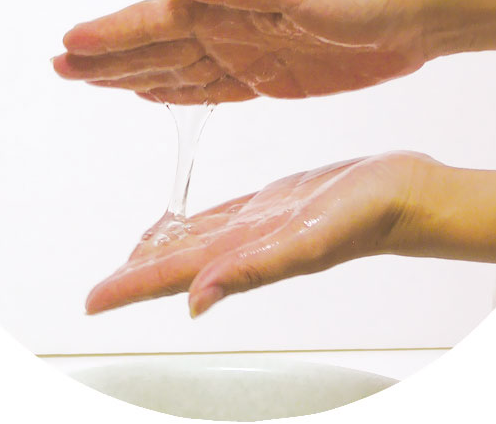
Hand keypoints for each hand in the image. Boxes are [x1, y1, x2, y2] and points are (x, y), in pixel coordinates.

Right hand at [52, 0, 429, 102]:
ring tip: (94, 82)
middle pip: (155, 47)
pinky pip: (210, 90)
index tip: (69, 46)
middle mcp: (228, 26)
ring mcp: (244, 55)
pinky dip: (178, 94)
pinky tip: (153, 95)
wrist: (409, 20)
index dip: (113, 34)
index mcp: (229, 0)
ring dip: (133, 76)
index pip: (157, 20)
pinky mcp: (266, 81)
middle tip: (63, 68)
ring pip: (176, 71)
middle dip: (108, 58)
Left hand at [85, 152, 426, 316]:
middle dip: (138, 275)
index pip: (174, 275)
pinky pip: (221, 217)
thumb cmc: (367, 214)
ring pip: (197, 242)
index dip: (132, 287)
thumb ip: (254, 269)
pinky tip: (184, 224)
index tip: (94, 300)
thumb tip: (195, 302)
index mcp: (247, 256)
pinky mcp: (272, 204)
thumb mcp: (309, 238)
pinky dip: (195, 223)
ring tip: (133, 256)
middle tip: (102, 286)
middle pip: (178, 265)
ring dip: (162, 252)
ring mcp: (259, 225)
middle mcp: (246, 245)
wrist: (402, 193)